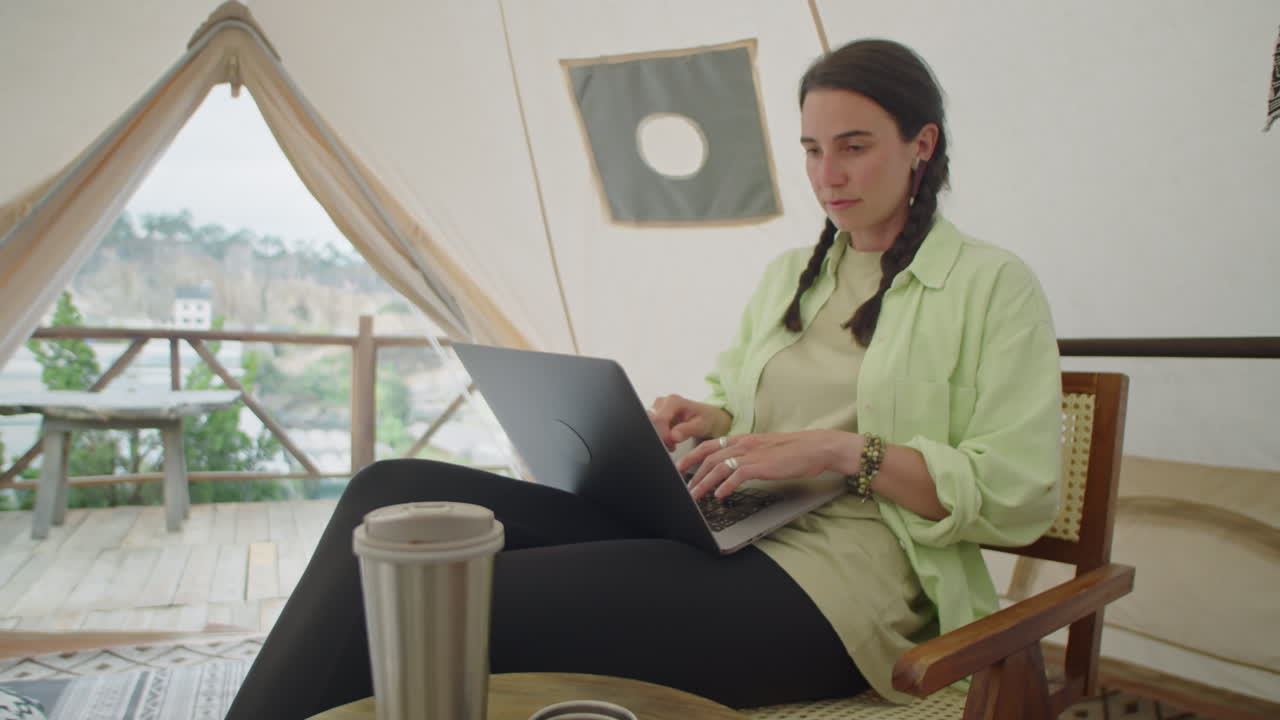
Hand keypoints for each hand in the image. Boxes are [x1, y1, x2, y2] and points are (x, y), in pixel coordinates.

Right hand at [649, 394, 730, 450]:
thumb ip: (687, 430)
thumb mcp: (701, 425)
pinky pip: (652, 427)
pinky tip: (670, 439)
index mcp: (674, 401)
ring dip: (660, 437)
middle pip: (651, 422)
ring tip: (672, 443)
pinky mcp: (656, 414)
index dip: (663, 435)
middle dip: (660, 437)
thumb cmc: (707, 419)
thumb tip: (673, 436)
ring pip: (650, 425)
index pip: (659, 419)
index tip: (671, 445)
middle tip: (672, 446)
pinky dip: (660, 435)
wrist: (708, 416)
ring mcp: (658, 408)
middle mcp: (663, 402)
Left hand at [677, 430, 861, 499]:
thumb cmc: (795, 450)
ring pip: (718, 467)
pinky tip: (719, 495)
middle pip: (709, 457)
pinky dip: (725, 486)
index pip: (710, 445)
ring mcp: (752, 454)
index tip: (681, 467)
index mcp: (744, 439)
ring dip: (704, 482)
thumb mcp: (766, 449)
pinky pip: (737, 475)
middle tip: (683, 487)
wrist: (816, 447)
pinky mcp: (762, 465)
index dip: (693, 455)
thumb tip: (735, 469)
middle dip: (692, 472)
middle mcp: (744, 444)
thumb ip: (749, 455)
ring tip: (695, 495)